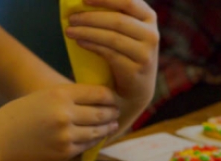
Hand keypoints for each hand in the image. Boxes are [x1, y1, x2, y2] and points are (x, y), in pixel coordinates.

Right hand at [0, 83, 118, 160]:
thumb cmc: (19, 115)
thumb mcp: (43, 96)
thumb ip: (69, 97)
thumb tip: (97, 99)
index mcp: (60, 94)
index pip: (99, 94)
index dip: (110, 97)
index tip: (113, 99)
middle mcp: (66, 114)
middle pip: (102, 113)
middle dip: (112, 113)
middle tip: (116, 112)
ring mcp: (66, 135)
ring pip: (98, 132)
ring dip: (108, 128)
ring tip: (112, 125)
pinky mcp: (65, 153)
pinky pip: (88, 146)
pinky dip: (95, 141)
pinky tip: (98, 137)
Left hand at [65, 0, 158, 123]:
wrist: (133, 91)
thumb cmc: (123, 54)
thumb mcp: (125, 31)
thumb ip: (113, 14)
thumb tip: (81, 1)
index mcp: (148, 18)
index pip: (128, 1)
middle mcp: (151, 34)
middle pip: (117, 20)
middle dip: (90, 17)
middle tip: (71, 18)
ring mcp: (146, 53)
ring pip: (112, 37)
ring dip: (87, 32)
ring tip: (69, 31)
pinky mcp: (136, 69)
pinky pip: (110, 53)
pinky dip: (92, 45)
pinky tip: (80, 42)